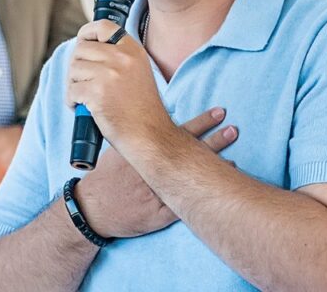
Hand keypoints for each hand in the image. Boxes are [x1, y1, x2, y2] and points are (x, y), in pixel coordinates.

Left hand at [66, 20, 171, 143]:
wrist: (150, 135)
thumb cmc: (142, 109)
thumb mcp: (138, 72)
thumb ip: (118, 57)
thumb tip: (86, 48)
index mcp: (133, 50)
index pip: (103, 26)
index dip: (86, 32)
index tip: (82, 41)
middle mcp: (122, 58)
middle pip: (81, 49)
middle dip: (77, 67)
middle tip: (83, 82)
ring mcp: (109, 74)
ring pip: (74, 69)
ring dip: (74, 85)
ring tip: (86, 97)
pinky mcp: (97, 93)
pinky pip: (72, 90)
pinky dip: (73, 101)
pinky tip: (84, 108)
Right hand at [77, 108, 236, 238]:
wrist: (92, 209)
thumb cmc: (105, 177)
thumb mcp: (117, 149)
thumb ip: (135, 134)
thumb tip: (149, 115)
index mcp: (145, 150)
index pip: (180, 132)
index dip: (202, 122)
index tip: (219, 112)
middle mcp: (154, 169)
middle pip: (191, 152)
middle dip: (215, 140)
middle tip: (234, 129)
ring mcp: (158, 192)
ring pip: (191, 178)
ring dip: (214, 167)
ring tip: (235, 160)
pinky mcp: (160, 215)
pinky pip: (186, 205)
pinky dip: (203, 197)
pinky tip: (219, 190)